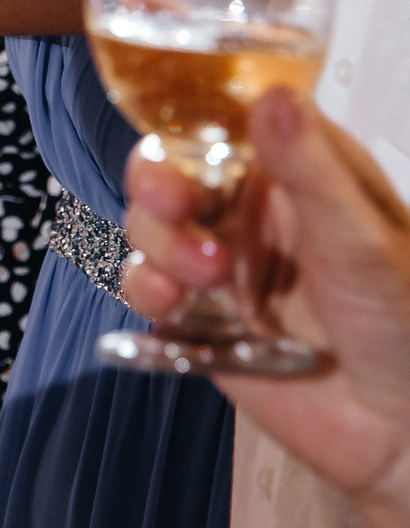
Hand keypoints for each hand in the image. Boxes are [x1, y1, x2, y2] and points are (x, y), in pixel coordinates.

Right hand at [123, 88, 409, 527]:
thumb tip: (274, 98)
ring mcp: (223, 263)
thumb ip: (310, 169)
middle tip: (175, 205)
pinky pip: (144, 288)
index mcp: (298, 175)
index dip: (185, 122)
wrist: (400, 429)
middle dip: (158, 187)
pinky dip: (147, 291)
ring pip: (148, 228)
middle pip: (170, 171)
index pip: (222, 122)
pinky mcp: (199, 315)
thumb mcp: (361, 238)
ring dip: (160, 245)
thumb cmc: (408, 325)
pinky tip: (175, 304)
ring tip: (206, 276)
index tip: (177, 140)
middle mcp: (254, 213)